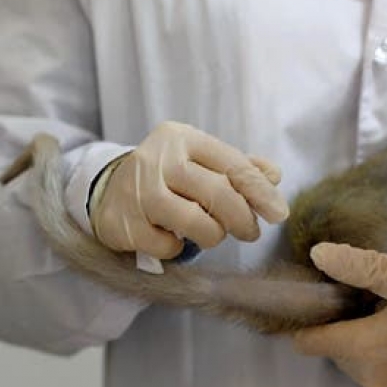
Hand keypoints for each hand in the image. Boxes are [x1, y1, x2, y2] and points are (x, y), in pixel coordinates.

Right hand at [89, 121, 288, 257]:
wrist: (107, 190)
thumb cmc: (168, 177)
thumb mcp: (202, 162)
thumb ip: (239, 167)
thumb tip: (274, 175)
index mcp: (183, 138)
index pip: (233, 165)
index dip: (261, 192)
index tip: (279, 214)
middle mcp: (158, 159)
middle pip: (218, 193)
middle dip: (243, 219)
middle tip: (251, 233)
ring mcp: (137, 191)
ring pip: (196, 222)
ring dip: (213, 235)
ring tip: (212, 234)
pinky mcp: (124, 223)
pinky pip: (168, 245)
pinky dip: (179, 248)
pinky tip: (174, 237)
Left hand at [293, 243, 386, 386]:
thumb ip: (358, 266)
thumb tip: (318, 255)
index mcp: (361, 348)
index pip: (309, 342)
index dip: (311, 320)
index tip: (325, 301)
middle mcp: (369, 378)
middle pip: (336, 351)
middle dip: (347, 327)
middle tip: (374, 302)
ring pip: (359, 364)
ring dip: (367, 344)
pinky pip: (381, 376)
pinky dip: (386, 359)